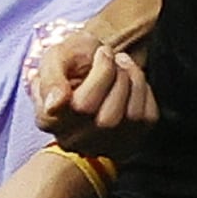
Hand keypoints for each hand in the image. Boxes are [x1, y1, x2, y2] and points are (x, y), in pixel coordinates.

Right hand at [35, 41, 157, 158]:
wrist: (88, 65)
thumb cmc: (72, 61)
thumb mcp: (56, 57)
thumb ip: (51, 78)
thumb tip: (56, 104)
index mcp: (50, 120)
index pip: (82, 107)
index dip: (102, 73)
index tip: (102, 52)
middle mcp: (72, 140)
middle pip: (108, 119)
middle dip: (119, 77)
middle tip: (114, 58)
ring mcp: (99, 145)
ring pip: (130, 119)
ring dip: (134, 82)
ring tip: (123, 67)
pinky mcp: (126, 142)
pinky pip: (147, 120)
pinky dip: (144, 93)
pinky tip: (131, 82)